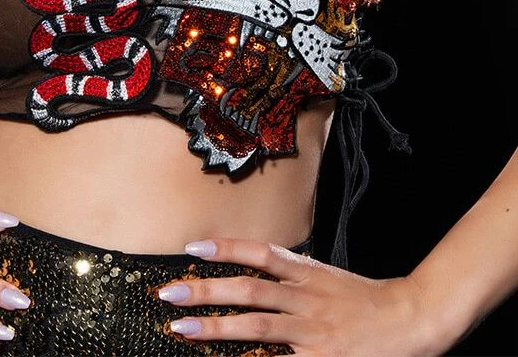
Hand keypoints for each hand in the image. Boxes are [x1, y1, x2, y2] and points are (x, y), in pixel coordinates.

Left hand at [154, 237, 446, 356]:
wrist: (411, 321)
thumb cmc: (365, 301)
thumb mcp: (326, 279)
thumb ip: (292, 278)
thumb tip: (253, 274)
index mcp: (307, 273)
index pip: (260, 254)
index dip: (225, 248)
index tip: (191, 248)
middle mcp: (305, 299)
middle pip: (248, 290)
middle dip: (205, 291)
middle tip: (168, 292)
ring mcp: (312, 332)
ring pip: (256, 327)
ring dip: (215, 328)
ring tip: (180, 329)